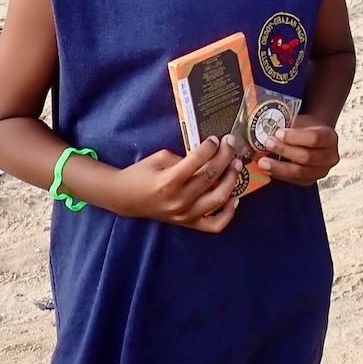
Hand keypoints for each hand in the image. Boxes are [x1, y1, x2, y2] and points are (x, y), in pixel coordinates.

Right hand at [107, 135, 243, 232]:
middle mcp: (179, 200)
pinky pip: (215, 225)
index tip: (216, 139)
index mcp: (168, 181)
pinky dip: (228, 213)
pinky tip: (234, 198)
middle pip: (211, 177)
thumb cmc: (142, 174)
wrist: (126, 198)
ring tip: (236, 165)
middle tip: (231, 144)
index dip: (210, 147)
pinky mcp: (189, 224)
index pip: (197, 161)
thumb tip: (209, 155)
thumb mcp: (159, 158)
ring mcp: (185, 215)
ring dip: (232, 180)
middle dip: (225, 157)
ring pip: (218, 199)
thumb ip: (184, 157)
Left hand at [256, 117, 338, 185]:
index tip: (278, 133)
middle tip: (267, 143)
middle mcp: (329, 157)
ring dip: (279, 167)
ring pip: (300, 172)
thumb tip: (268, 130)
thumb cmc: (306, 128)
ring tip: (263, 161)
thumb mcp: (302, 122)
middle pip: (307, 157)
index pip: (314, 138)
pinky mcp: (310, 181)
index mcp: (329, 137)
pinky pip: (294, 180)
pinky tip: (268, 169)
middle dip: (284, 150)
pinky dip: (280, 175)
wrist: (314, 140)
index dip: (295, 137)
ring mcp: (321, 171)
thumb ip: (290, 126)